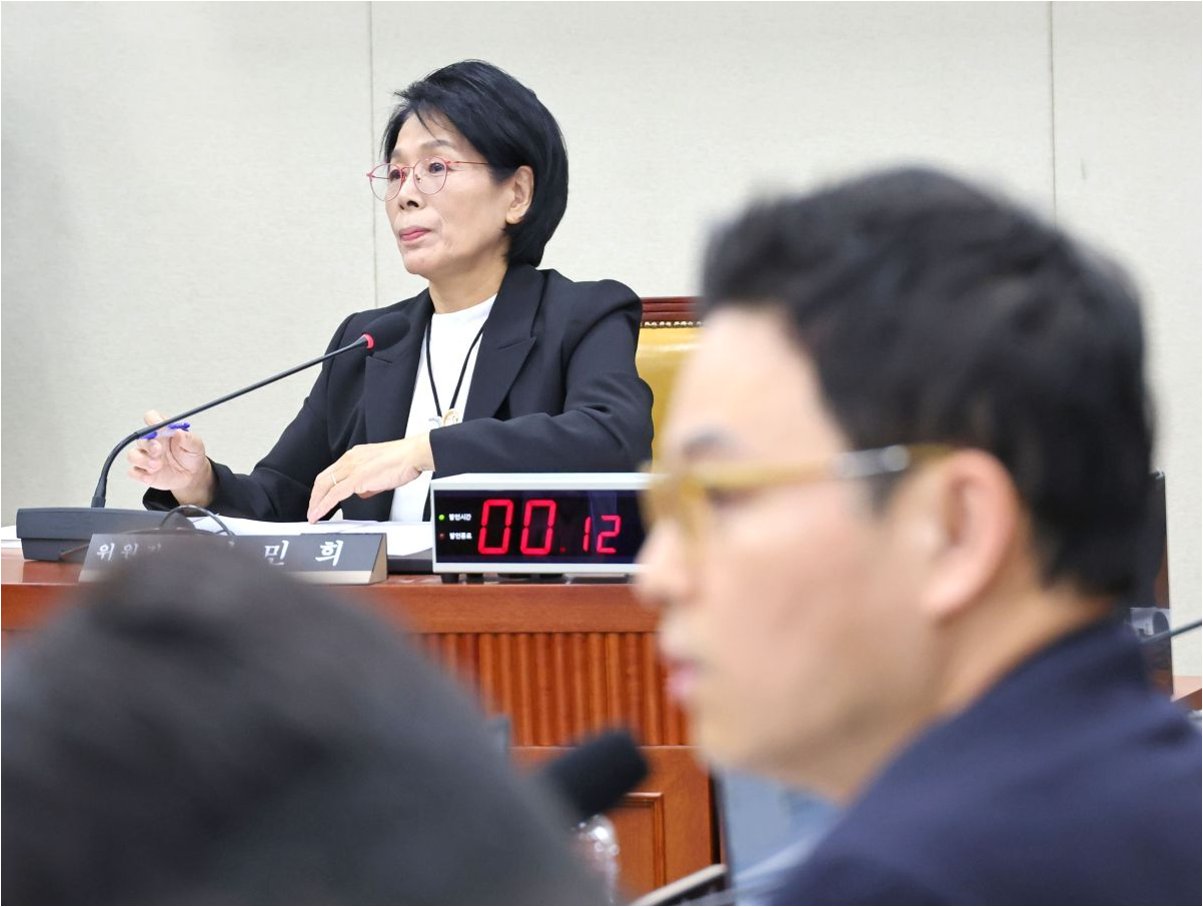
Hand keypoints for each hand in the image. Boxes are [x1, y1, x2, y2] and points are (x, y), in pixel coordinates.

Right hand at [126, 410, 214, 505]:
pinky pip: (133, 472)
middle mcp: (152, 442)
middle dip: (148, 444)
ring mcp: (146, 456)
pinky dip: (140, 474)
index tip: (157, 423)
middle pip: (140, 438)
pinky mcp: (144, 471)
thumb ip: (189, 438)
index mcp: (163, 431)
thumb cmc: (191, 455)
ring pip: (133, 455)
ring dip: (143, 460)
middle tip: (158, 450)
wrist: (192, 475)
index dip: (152, 419)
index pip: (152, 418)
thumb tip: (179, 431)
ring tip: (158, 465)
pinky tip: (151, 475)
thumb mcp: (196, 445)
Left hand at [307, 433, 433, 522]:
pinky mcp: (356, 479)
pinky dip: (323, 506)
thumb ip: (368, 482)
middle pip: (323, 479)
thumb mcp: (380, 471)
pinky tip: (319, 514)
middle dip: (315, 496)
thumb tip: (362, 492)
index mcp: (354, 456)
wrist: (412, 455)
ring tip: (313, 515)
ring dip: (316, 503)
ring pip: (324, 487)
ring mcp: (352, 468)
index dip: (323, 487)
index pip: (332, 472)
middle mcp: (350, 460)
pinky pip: (334, 495)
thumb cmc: (403, 461)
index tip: (320, 497)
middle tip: (312, 509)